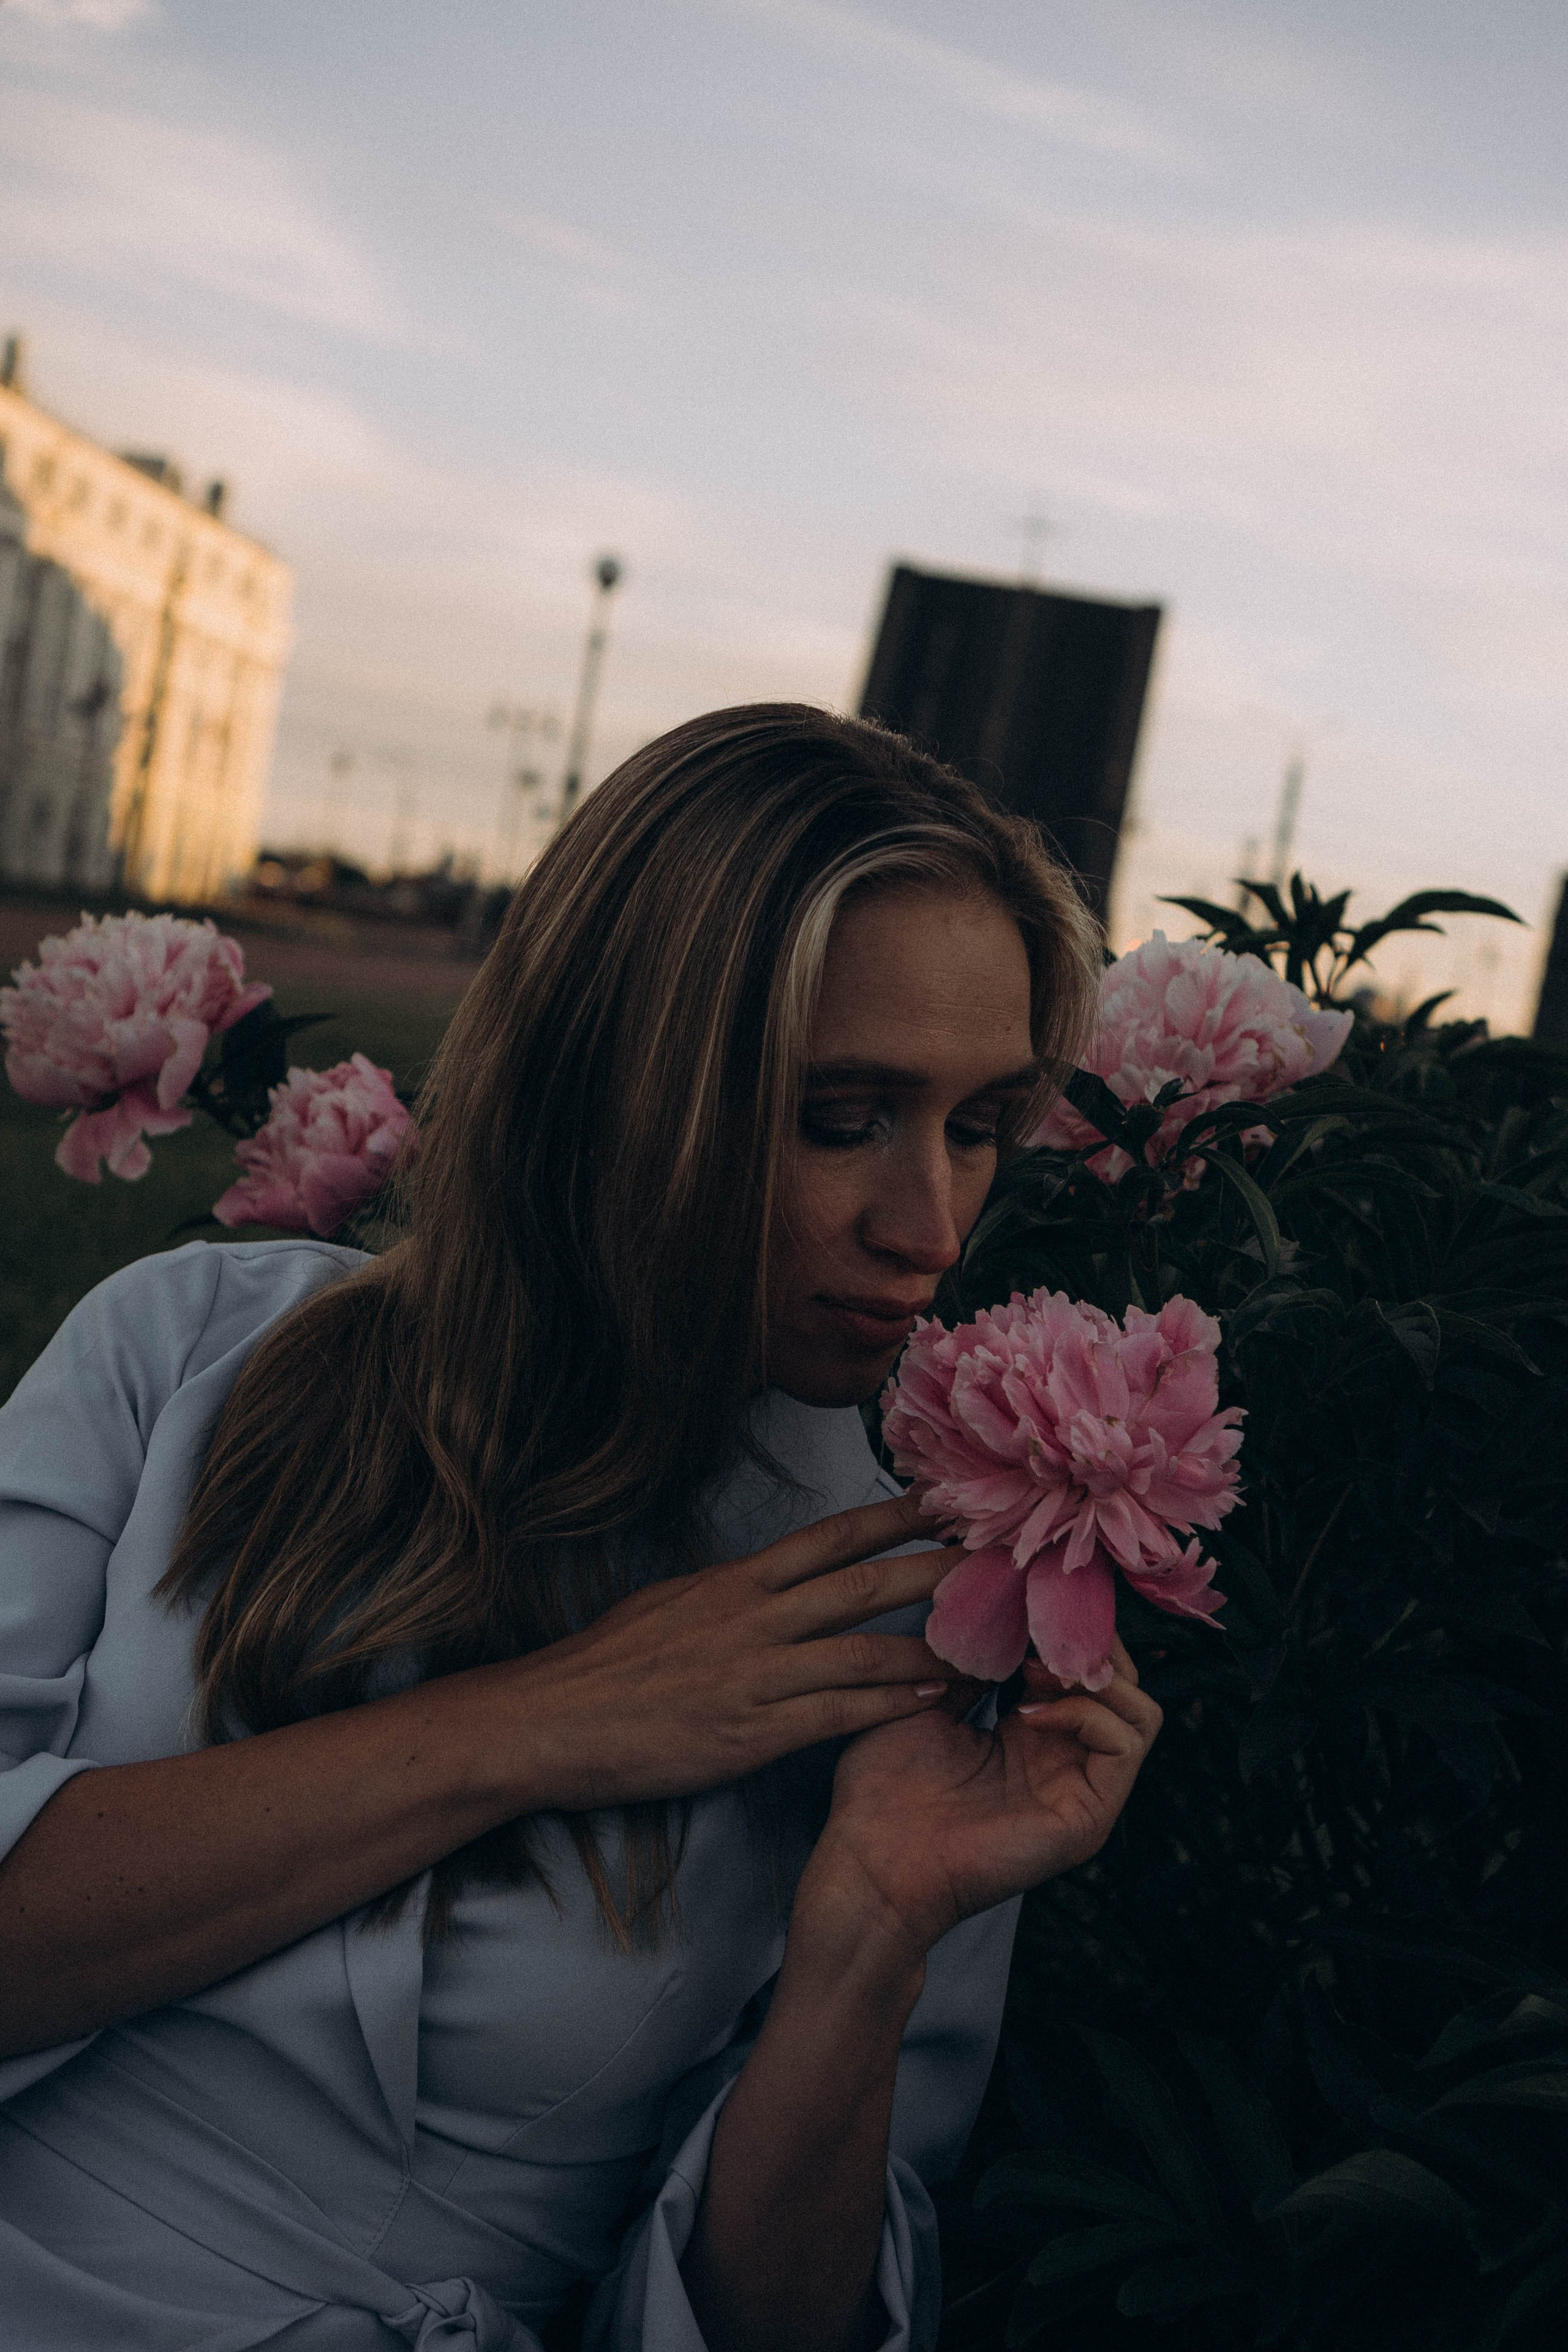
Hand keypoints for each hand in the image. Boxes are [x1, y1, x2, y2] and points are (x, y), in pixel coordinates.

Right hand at [502, 1493, 958, 1812]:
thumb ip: (728, 1592)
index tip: (946, 1498)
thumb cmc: (605, 1666)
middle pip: (861, 1584)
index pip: (829, 1538)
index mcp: (734, 1582)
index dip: (892, 1516)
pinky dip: (888, 1706)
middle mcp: (752, 1618)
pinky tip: (932, 1702)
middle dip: (934, 1568)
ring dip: (931, 1646)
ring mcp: (754, 1675)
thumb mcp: (668, 1604)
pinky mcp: (750, 1732)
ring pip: (862, 1651)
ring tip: (992, 1641)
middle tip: (998, 1555)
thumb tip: (763, 1576)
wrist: (549, 1723)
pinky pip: (836, 1715)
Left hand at [794, 1637, 1161, 1966]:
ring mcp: (1080, 1792)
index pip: (1083, 1669)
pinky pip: (1125, 1747)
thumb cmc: (883, 1790)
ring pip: (1139, 1711)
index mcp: (1029, 1736)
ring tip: (1036, 1669)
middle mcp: (1063, 1762)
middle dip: (1086, 1645)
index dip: (1064, 1629)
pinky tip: (1030, 1713)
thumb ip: (969, 1663)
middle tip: (1036, 1631)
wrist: (871, 1861)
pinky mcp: (1087, 1818)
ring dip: (1093, 1676)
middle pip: (1122, 1684)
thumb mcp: (925, 1702)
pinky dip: (1088, 1713)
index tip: (1027, 1601)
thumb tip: (998, 1613)